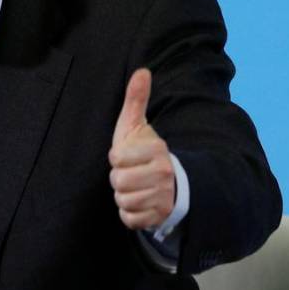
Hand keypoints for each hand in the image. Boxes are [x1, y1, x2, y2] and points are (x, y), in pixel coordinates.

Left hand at [108, 68, 175, 230]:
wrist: (172, 183)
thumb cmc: (145, 152)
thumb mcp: (138, 125)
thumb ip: (136, 99)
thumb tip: (142, 71)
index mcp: (157, 150)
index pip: (116, 157)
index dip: (116, 157)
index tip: (127, 156)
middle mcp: (164, 173)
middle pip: (118, 181)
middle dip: (119, 179)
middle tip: (131, 174)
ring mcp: (163, 197)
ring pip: (123, 200)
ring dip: (124, 196)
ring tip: (135, 188)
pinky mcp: (158, 216)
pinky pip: (129, 219)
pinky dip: (129, 213)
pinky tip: (139, 203)